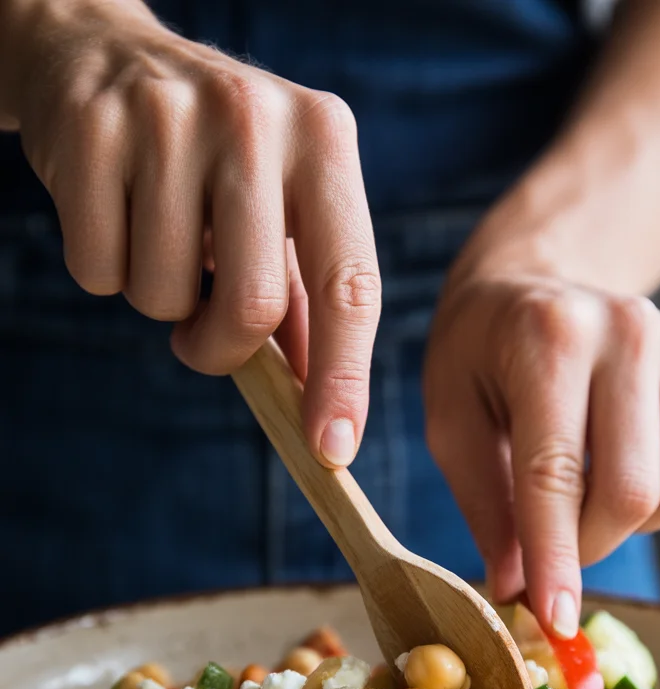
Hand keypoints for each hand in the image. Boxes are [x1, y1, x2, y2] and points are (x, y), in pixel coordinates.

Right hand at [5, 0, 377, 465]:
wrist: (102, 53)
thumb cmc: (214, 161)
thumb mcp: (282, 208)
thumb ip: (307, 303)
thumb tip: (324, 416)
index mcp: (325, 141)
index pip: (350, 284)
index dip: (343, 378)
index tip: (332, 448)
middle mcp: (257, 120)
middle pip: (254, 307)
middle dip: (221, 349)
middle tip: (201, 333)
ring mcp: (170, 118)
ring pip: (164, 297)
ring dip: (158, 301)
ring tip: (159, 237)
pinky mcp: (91, 131)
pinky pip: (97, 272)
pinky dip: (103, 270)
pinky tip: (115, 213)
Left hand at [424, 269, 659, 637]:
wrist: (537, 283)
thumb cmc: (480, 357)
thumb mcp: (452, 422)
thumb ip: (486, 505)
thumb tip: (517, 591)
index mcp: (552, 337)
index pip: (556, 473)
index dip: (555, 558)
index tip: (554, 622)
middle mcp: (631, 333)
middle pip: (633, 493)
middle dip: (588, 550)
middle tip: (548, 557)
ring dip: (630, 527)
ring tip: (583, 498)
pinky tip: (619, 473)